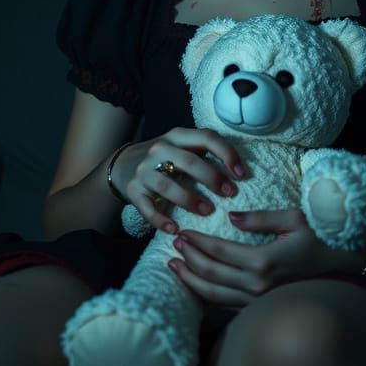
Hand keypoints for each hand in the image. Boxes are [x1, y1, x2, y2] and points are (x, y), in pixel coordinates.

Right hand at [112, 127, 246, 235]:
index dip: (227, 154)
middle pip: (189, 162)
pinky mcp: (133, 190)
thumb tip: (240, 172)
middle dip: (212, 178)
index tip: (242, 175)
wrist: (123, 164)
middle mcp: (159, 149)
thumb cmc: (165, 159)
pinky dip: (160, 220)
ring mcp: (144, 170)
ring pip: (167, 186)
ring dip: (190, 200)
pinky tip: (174, 229)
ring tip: (207, 211)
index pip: (207, 138)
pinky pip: (147, 207)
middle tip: (229, 194)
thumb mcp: (183, 147)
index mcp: (178, 136)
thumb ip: (206, 153)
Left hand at [167, 208, 365, 309]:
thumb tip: (230, 217)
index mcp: (264, 261)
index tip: (182, 232)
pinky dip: (208, 297)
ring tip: (175, 268)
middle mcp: (259, 286)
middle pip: (211, 275)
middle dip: (189, 260)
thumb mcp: (293, 218)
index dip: (197, 242)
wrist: (344, 267)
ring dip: (192, 281)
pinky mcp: (262, 308)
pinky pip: (228, 307)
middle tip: (173, 246)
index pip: (219, 252)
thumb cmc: (321, 237)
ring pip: (215, 296)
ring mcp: (260, 301)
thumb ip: (259, 217)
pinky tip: (197, 287)